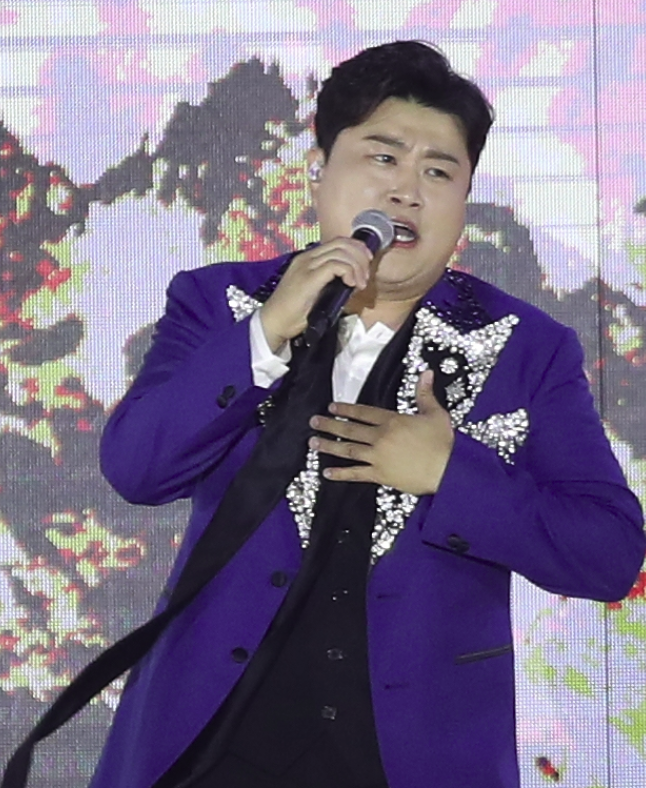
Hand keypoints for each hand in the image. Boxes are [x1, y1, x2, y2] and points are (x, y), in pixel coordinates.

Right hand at [259, 238, 372, 351]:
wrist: (273, 322)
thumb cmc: (293, 313)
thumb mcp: (316, 293)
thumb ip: (331, 283)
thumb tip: (353, 282)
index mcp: (308, 259)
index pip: (336, 242)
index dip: (356, 248)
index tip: (366, 263)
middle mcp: (307, 258)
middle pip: (341, 243)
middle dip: (360, 256)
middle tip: (365, 275)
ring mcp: (306, 266)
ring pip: (341, 252)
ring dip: (357, 266)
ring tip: (360, 283)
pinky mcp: (308, 278)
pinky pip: (335, 265)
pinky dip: (349, 272)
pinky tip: (352, 284)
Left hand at [308, 371, 453, 494]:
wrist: (447, 469)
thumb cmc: (443, 443)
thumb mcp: (436, 413)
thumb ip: (425, 394)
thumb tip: (426, 373)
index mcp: (392, 421)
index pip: (364, 412)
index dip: (346, 409)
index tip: (332, 406)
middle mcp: (380, 437)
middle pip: (350, 429)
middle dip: (329, 425)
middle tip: (314, 422)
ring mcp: (378, 457)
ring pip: (348, 449)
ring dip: (329, 446)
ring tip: (313, 443)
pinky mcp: (380, 475)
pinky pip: (356, 474)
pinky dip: (341, 474)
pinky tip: (327, 473)